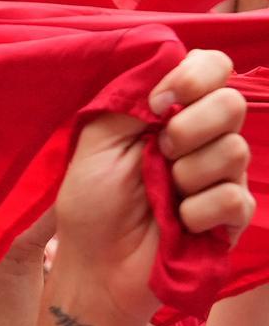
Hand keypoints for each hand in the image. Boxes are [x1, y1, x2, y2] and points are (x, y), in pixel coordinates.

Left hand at [54, 49, 253, 323]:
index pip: (212, 67)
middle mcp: (202, 137)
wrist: (95, 265)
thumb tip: (171, 61)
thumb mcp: (98, 141)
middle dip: (189, 127)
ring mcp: (220, 176)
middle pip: (232, 103)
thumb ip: (131, 97)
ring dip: (186, 175)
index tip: (159, 101)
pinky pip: (234, 198)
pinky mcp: (231, 215)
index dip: (196, 75)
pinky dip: (198, 211)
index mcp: (171, 113)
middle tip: (158, 155)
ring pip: (233, 151)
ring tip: (160, 197)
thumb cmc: (90, 205)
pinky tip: (177, 223)